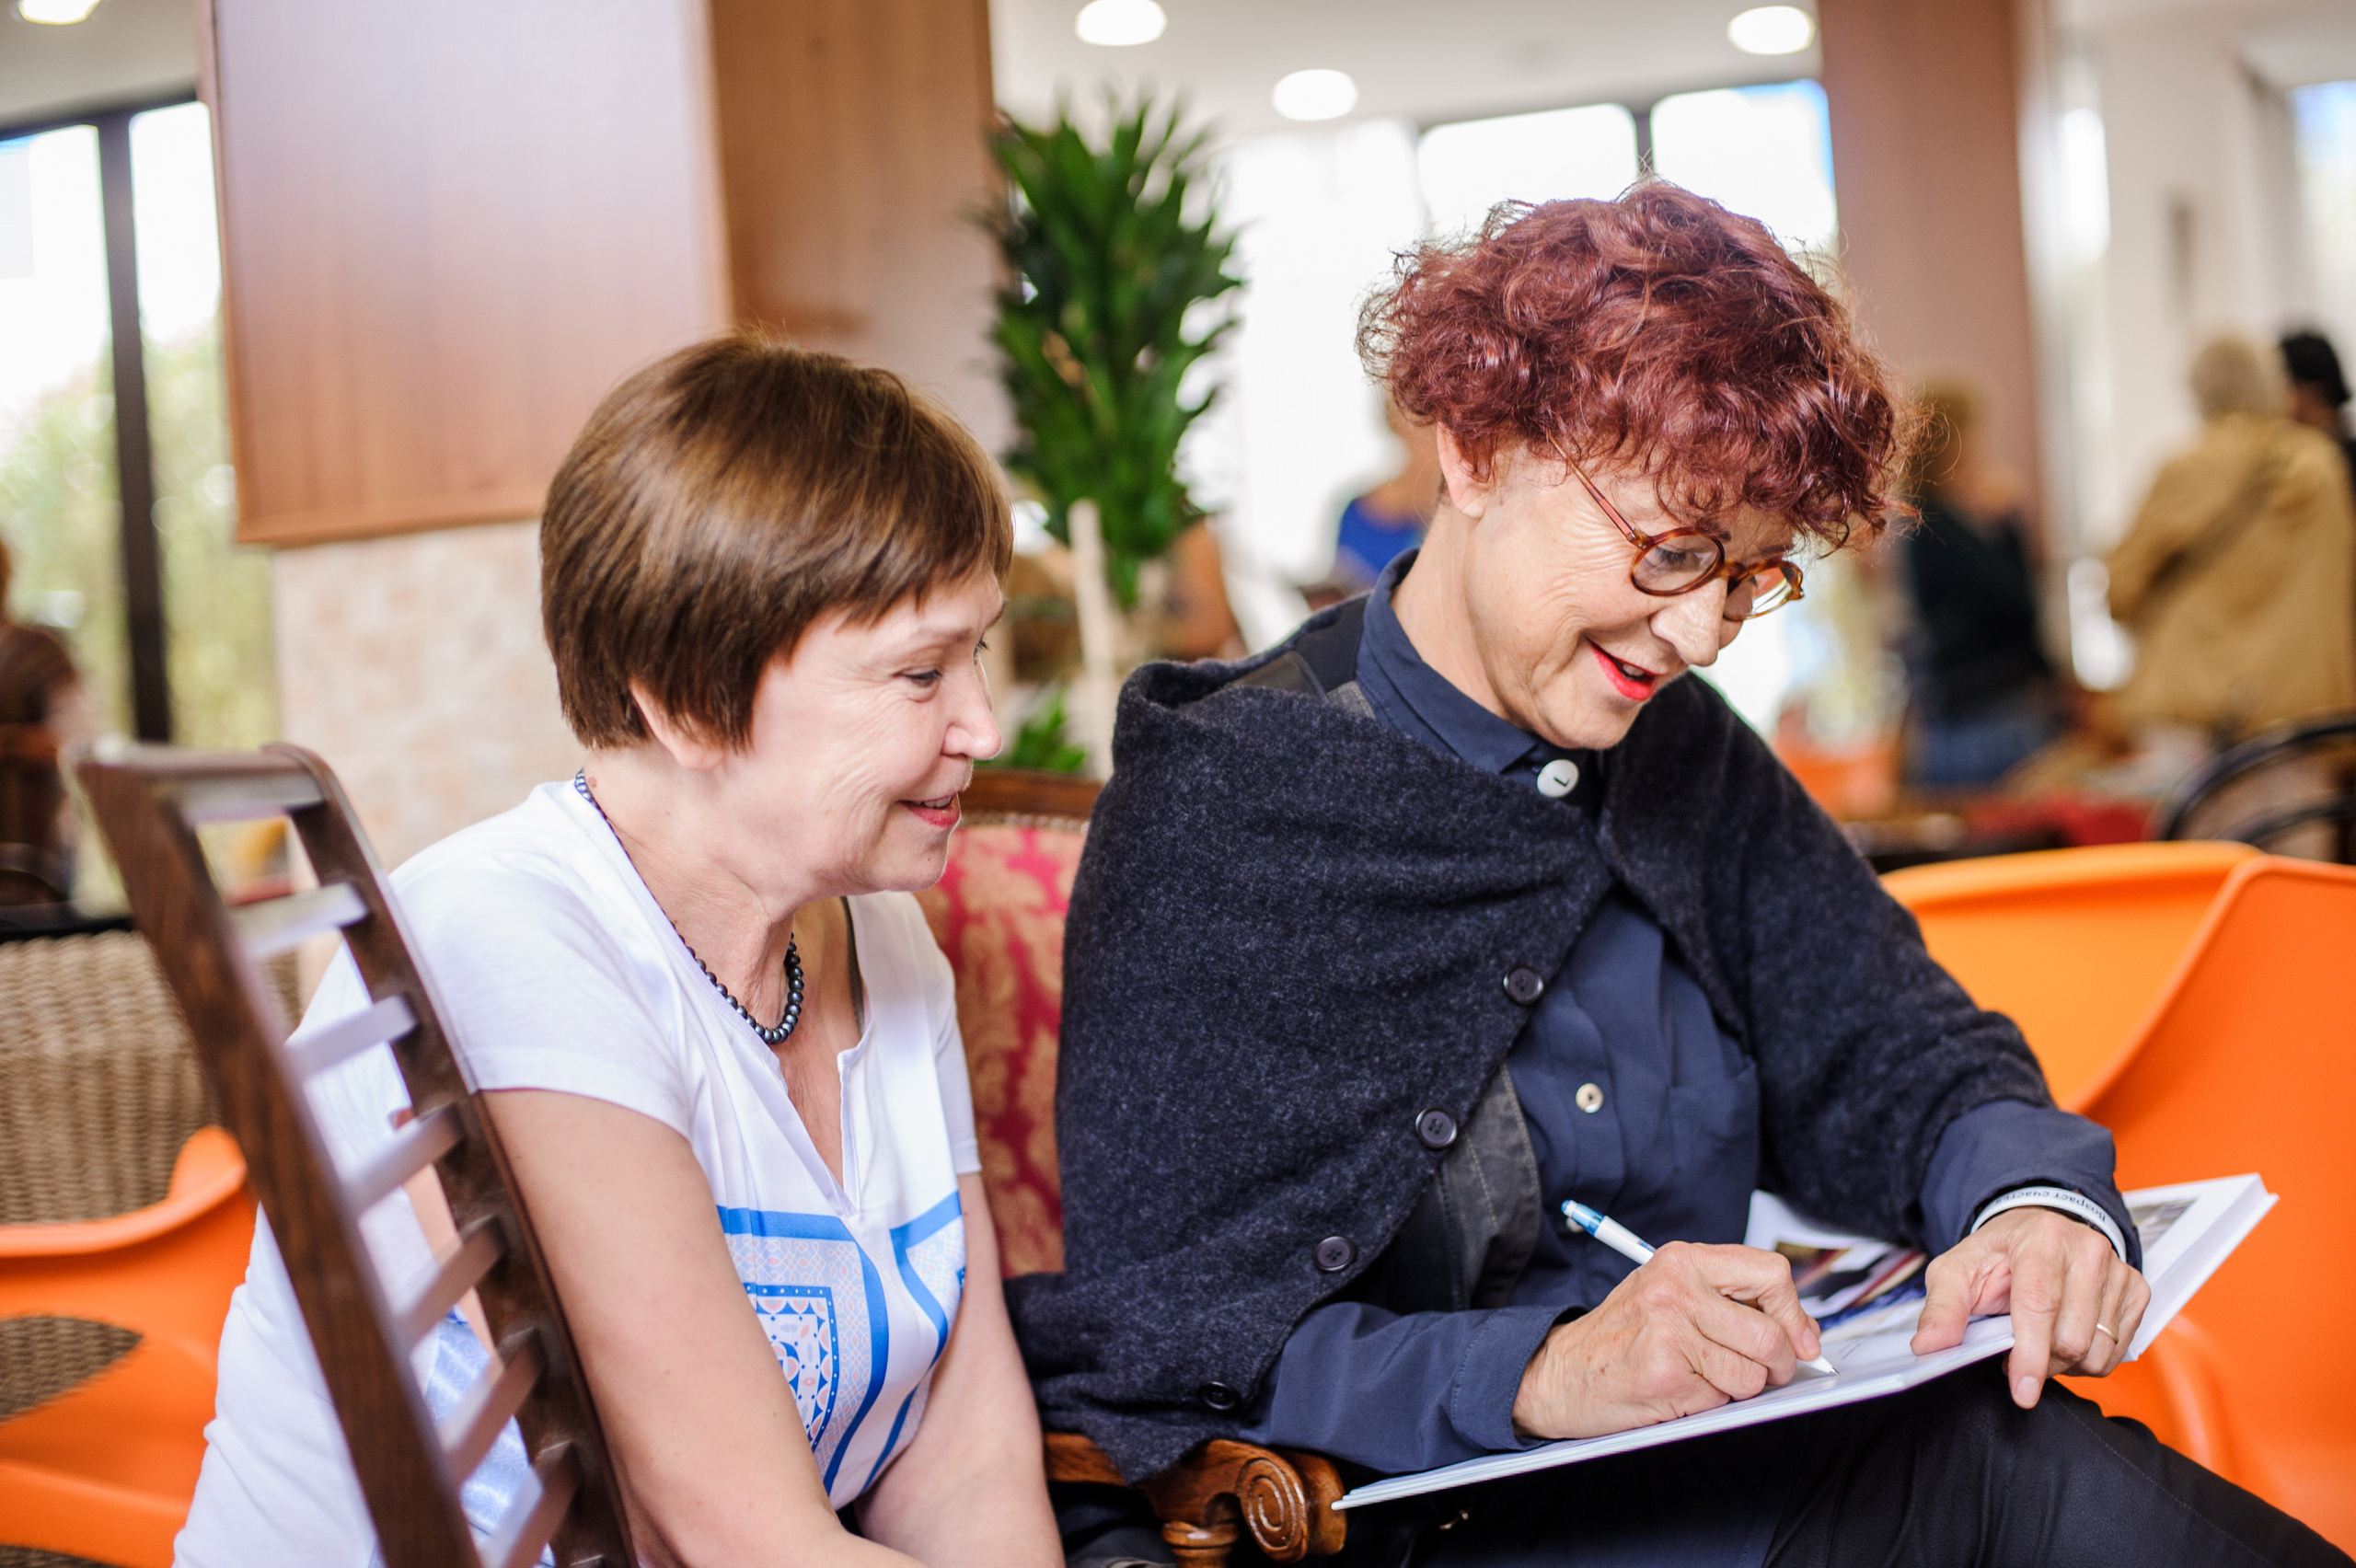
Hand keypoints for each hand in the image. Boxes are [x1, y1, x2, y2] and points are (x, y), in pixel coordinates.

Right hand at [1511, 1242, 1820, 1440]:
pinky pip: (1723, 1398)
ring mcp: (1670, 1331)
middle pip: (1771, 1333)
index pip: (1770, 1274)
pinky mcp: (1665, 1374)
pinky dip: (1710, 1403)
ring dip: (1740, 1388)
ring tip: (1705, 1378)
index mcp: (1681, 1261)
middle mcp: (1676, 1289)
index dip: (1796, 1314)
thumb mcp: (1671, 1295)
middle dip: (1779, 1365)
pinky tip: (1680, 1390)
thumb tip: (1804, 1333)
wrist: (1558, 1373)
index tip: (1802, 1340)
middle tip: (1765, 1373)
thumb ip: (1732, 1301)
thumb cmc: (1621, 1337)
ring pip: (1753, 1374)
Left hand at [1911, 1207, 2150, 1409]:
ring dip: (2063, 1363)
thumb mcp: (1956, 1271)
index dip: (2030, 1355)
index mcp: (2040, 1238)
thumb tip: (1928, 1346)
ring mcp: (2118, 1269)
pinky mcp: (2137, 1290)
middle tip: (2014, 1348)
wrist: (2036, 1232)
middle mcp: (2087, 1249)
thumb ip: (1942, 1308)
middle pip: (2071, 1338)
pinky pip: (2116, 1353)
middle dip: (2039, 1360)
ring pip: (2096, 1351)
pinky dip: (2087, 1360)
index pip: (2039, 1306)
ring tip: (2040, 1340)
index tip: (2023, 1391)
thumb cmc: (1997, 1255)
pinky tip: (2065, 1337)